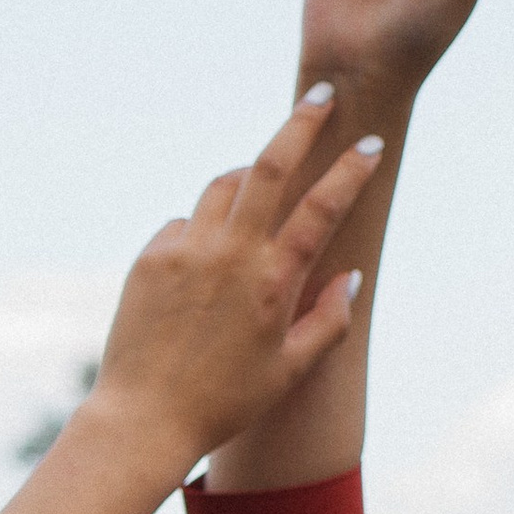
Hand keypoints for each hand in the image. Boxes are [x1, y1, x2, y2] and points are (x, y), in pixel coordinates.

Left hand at [86, 92, 386, 477]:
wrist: (142, 419)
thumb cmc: (224, 403)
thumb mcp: (290, 371)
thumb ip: (329, 322)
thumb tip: (351, 276)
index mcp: (271, 281)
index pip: (321, 208)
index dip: (350, 172)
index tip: (370, 145)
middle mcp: (228, 255)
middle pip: (269, 165)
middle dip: (301, 123)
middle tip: (322, 95)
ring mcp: (185, 251)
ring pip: (223, 187)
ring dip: (249, 176)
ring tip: (263, 182)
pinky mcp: (150, 258)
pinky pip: (184, 222)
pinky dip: (203, 227)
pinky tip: (209, 256)